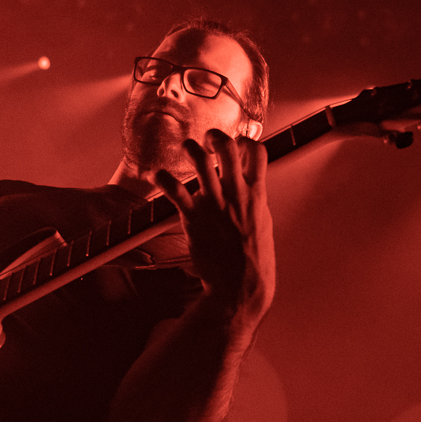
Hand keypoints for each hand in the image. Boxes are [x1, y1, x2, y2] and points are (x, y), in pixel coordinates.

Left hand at [153, 129, 275, 320]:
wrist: (240, 285)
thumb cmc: (252, 257)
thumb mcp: (262, 221)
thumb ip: (254, 199)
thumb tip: (249, 183)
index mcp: (255, 194)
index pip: (256, 151)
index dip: (244, 141)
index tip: (236, 145)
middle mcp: (235, 195)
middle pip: (227, 147)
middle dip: (215, 136)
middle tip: (208, 140)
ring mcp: (214, 205)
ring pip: (201, 161)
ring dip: (191, 148)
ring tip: (187, 149)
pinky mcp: (193, 218)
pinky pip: (175, 190)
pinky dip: (163, 178)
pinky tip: (158, 175)